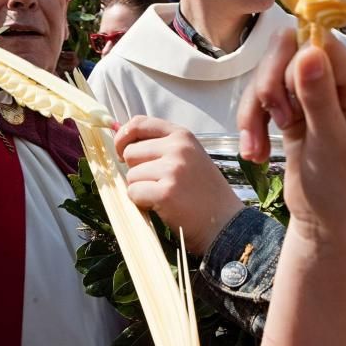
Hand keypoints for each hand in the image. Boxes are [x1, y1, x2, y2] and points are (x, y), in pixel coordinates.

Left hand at [114, 116, 243, 253]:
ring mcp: (172, 169)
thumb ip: (160, 146)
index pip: (139, 123)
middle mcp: (178, 148)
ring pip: (130, 175)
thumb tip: (120, 140)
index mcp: (182, 136)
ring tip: (164, 196)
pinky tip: (161, 206)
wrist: (226, 223)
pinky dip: (141, 203)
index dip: (123, 137)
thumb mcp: (189, 157)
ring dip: (140, 189)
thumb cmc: (205, 193)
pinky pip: (133, 193)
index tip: (121, 152)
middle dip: (136, 170)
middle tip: (156, 183)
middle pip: (130, 152)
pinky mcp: (165, 192)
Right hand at [237, 30, 345, 250]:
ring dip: (254, 110)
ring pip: (269, 77)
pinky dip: (252, 124)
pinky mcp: (291, 115)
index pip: (318, 44)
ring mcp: (311, 99)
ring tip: (257, 150)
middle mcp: (335, 86)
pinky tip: (256, 154)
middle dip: (268, 84)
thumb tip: (309, 50)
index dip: (291, 61)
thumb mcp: (331, 145)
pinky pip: (263, 101)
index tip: (282, 101)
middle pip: (288, 53)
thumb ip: (319, 98)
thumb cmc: (342, 192)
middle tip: (275, 120)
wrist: (328, 229)